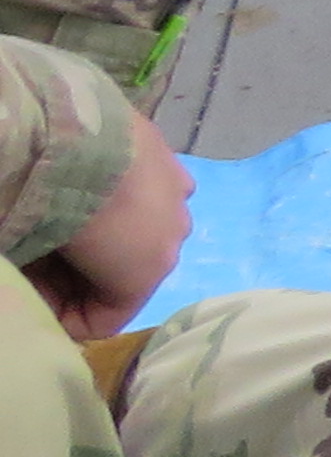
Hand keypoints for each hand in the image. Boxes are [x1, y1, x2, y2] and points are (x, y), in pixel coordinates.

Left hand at [32, 118, 190, 340]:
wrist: (74, 135)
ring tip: (64, 215)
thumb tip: (36, 277)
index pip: (104, 321)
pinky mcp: (165, 151)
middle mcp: (175, 236)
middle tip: (39, 259)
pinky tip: (93, 180)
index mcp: (148, 271)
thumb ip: (45, 282)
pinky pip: (147, 185)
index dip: (63, 317)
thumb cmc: (54, 208)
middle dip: (84, 275)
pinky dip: (123, 192)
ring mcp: (176, 190)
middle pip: (127, 272)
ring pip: (143, 226)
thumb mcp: (37, 258)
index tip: (29, 298)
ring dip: (109, 231)